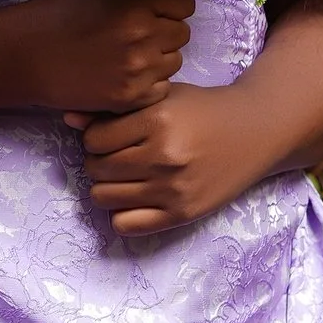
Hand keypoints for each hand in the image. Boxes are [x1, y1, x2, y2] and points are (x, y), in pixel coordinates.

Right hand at [12, 0, 204, 115]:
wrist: (31, 53)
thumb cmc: (68, 9)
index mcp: (138, 0)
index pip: (184, 3)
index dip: (166, 4)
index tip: (144, 7)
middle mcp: (143, 34)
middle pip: (182, 31)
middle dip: (163, 29)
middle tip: (133, 30)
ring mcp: (138, 69)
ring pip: (175, 59)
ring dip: (158, 55)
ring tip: (127, 52)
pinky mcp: (130, 96)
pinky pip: (162, 86)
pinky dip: (149, 80)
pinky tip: (124, 72)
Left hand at [68, 81, 267, 236]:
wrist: (255, 131)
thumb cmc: (203, 110)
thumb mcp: (162, 98)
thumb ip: (115, 109)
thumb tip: (68, 119)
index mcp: (157, 121)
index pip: (94, 139)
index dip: (95, 136)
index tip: (109, 135)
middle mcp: (164, 157)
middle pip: (96, 168)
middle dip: (99, 161)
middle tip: (117, 155)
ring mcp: (173, 189)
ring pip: (103, 197)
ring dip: (107, 186)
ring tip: (124, 175)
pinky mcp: (182, 214)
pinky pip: (126, 225)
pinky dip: (121, 213)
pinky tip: (135, 196)